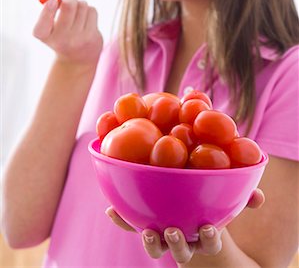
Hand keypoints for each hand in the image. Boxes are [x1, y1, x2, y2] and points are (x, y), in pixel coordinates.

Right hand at [33, 0, 102, 65]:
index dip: (48, 9)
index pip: (42, 23)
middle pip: (68, 6)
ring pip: (82, 5)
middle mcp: (60, 40)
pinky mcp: (92, 37)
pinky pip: (92, 11)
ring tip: (78, 15)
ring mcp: (77, 39)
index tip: (53, 0)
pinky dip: (89, 11)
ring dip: (80, 5)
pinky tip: (86, 22)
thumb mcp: (49, 26)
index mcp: (44, 36)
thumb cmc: (61, 36)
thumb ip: (49, 9)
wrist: (78, 59)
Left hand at [105, 189, 264, 263]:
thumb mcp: (227, 200)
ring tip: (149, 230)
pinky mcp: (145, 224)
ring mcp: (163, 236)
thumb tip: (260, 198)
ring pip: (157, 248)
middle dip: (178, 245)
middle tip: (174, 230)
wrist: (190, 208)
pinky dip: (122, 219)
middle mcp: (183, 240)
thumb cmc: (210, 203)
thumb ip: (244, 198)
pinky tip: (112, 209)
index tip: (208, 228)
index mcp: (204, 235)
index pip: (210, 243)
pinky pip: (132, 225)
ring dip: (151, 242)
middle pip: (181, 252)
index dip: (209, 240)